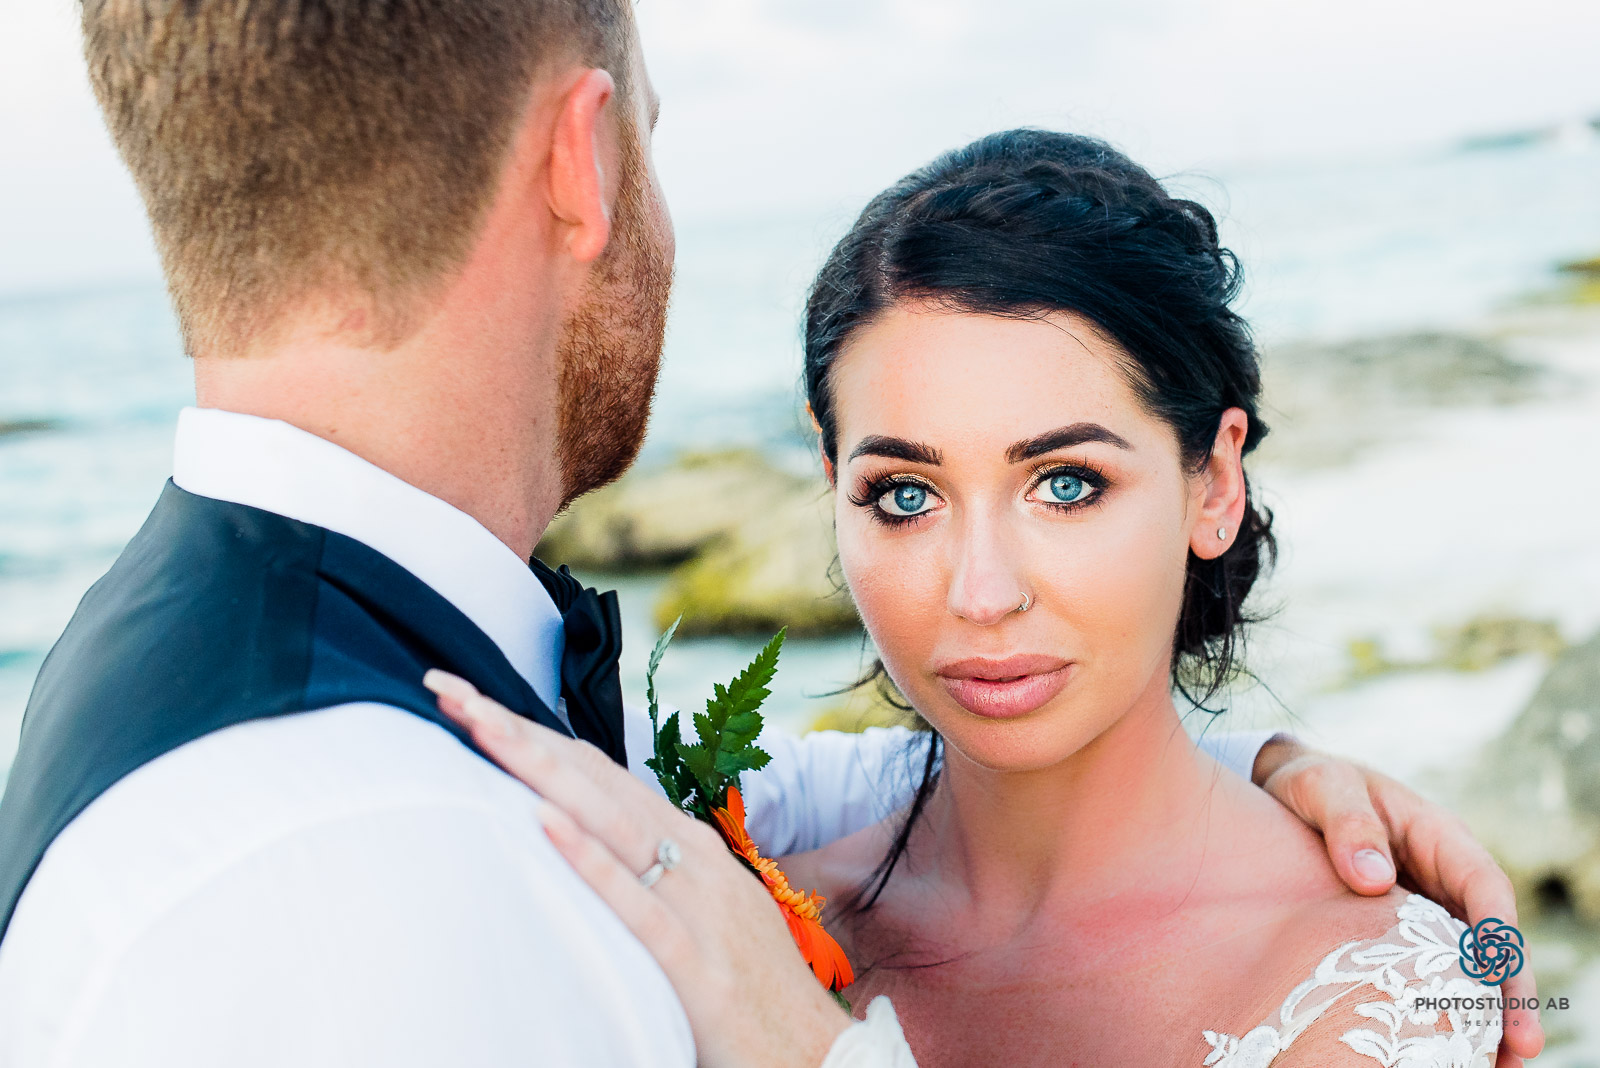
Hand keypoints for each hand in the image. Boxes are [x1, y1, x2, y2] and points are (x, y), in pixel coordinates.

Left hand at [423, 671, 852, 1067]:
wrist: (819, 1060)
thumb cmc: (751, 991)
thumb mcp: (704, 914)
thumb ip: (652, 876)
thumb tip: (585, 843)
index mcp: (691, 846)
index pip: (598, 772)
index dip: (534, 733)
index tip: (472, 703)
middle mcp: (693, 858)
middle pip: (592, 778)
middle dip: (518, 731)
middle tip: (449, 688)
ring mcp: (697, 904)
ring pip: (607, 819)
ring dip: (539, 768)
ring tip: (482, 725)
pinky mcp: (694, 962)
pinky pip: (632, 902)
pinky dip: (588, 858)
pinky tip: (544, 823)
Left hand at [1254, 736, 1542, 1066]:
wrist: (1285, 792)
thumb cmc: (1312, 785)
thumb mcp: (1323, 788)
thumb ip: (1347, 823)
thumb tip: (1372, 877)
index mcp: (1440, 835)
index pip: (1485, 886)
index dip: (1499, 933)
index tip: (1502, 975)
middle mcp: (1446, 876)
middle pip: (1491, 938)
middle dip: (1510, 992)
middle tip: (1520, 1046)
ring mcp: (1430, 907)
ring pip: (1469, 963)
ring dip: (1486, 1013)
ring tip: (1499, 1067)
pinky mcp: (1404, 933)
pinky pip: (1433, 970)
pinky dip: (1445, 1007)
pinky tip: (1445, 1047)